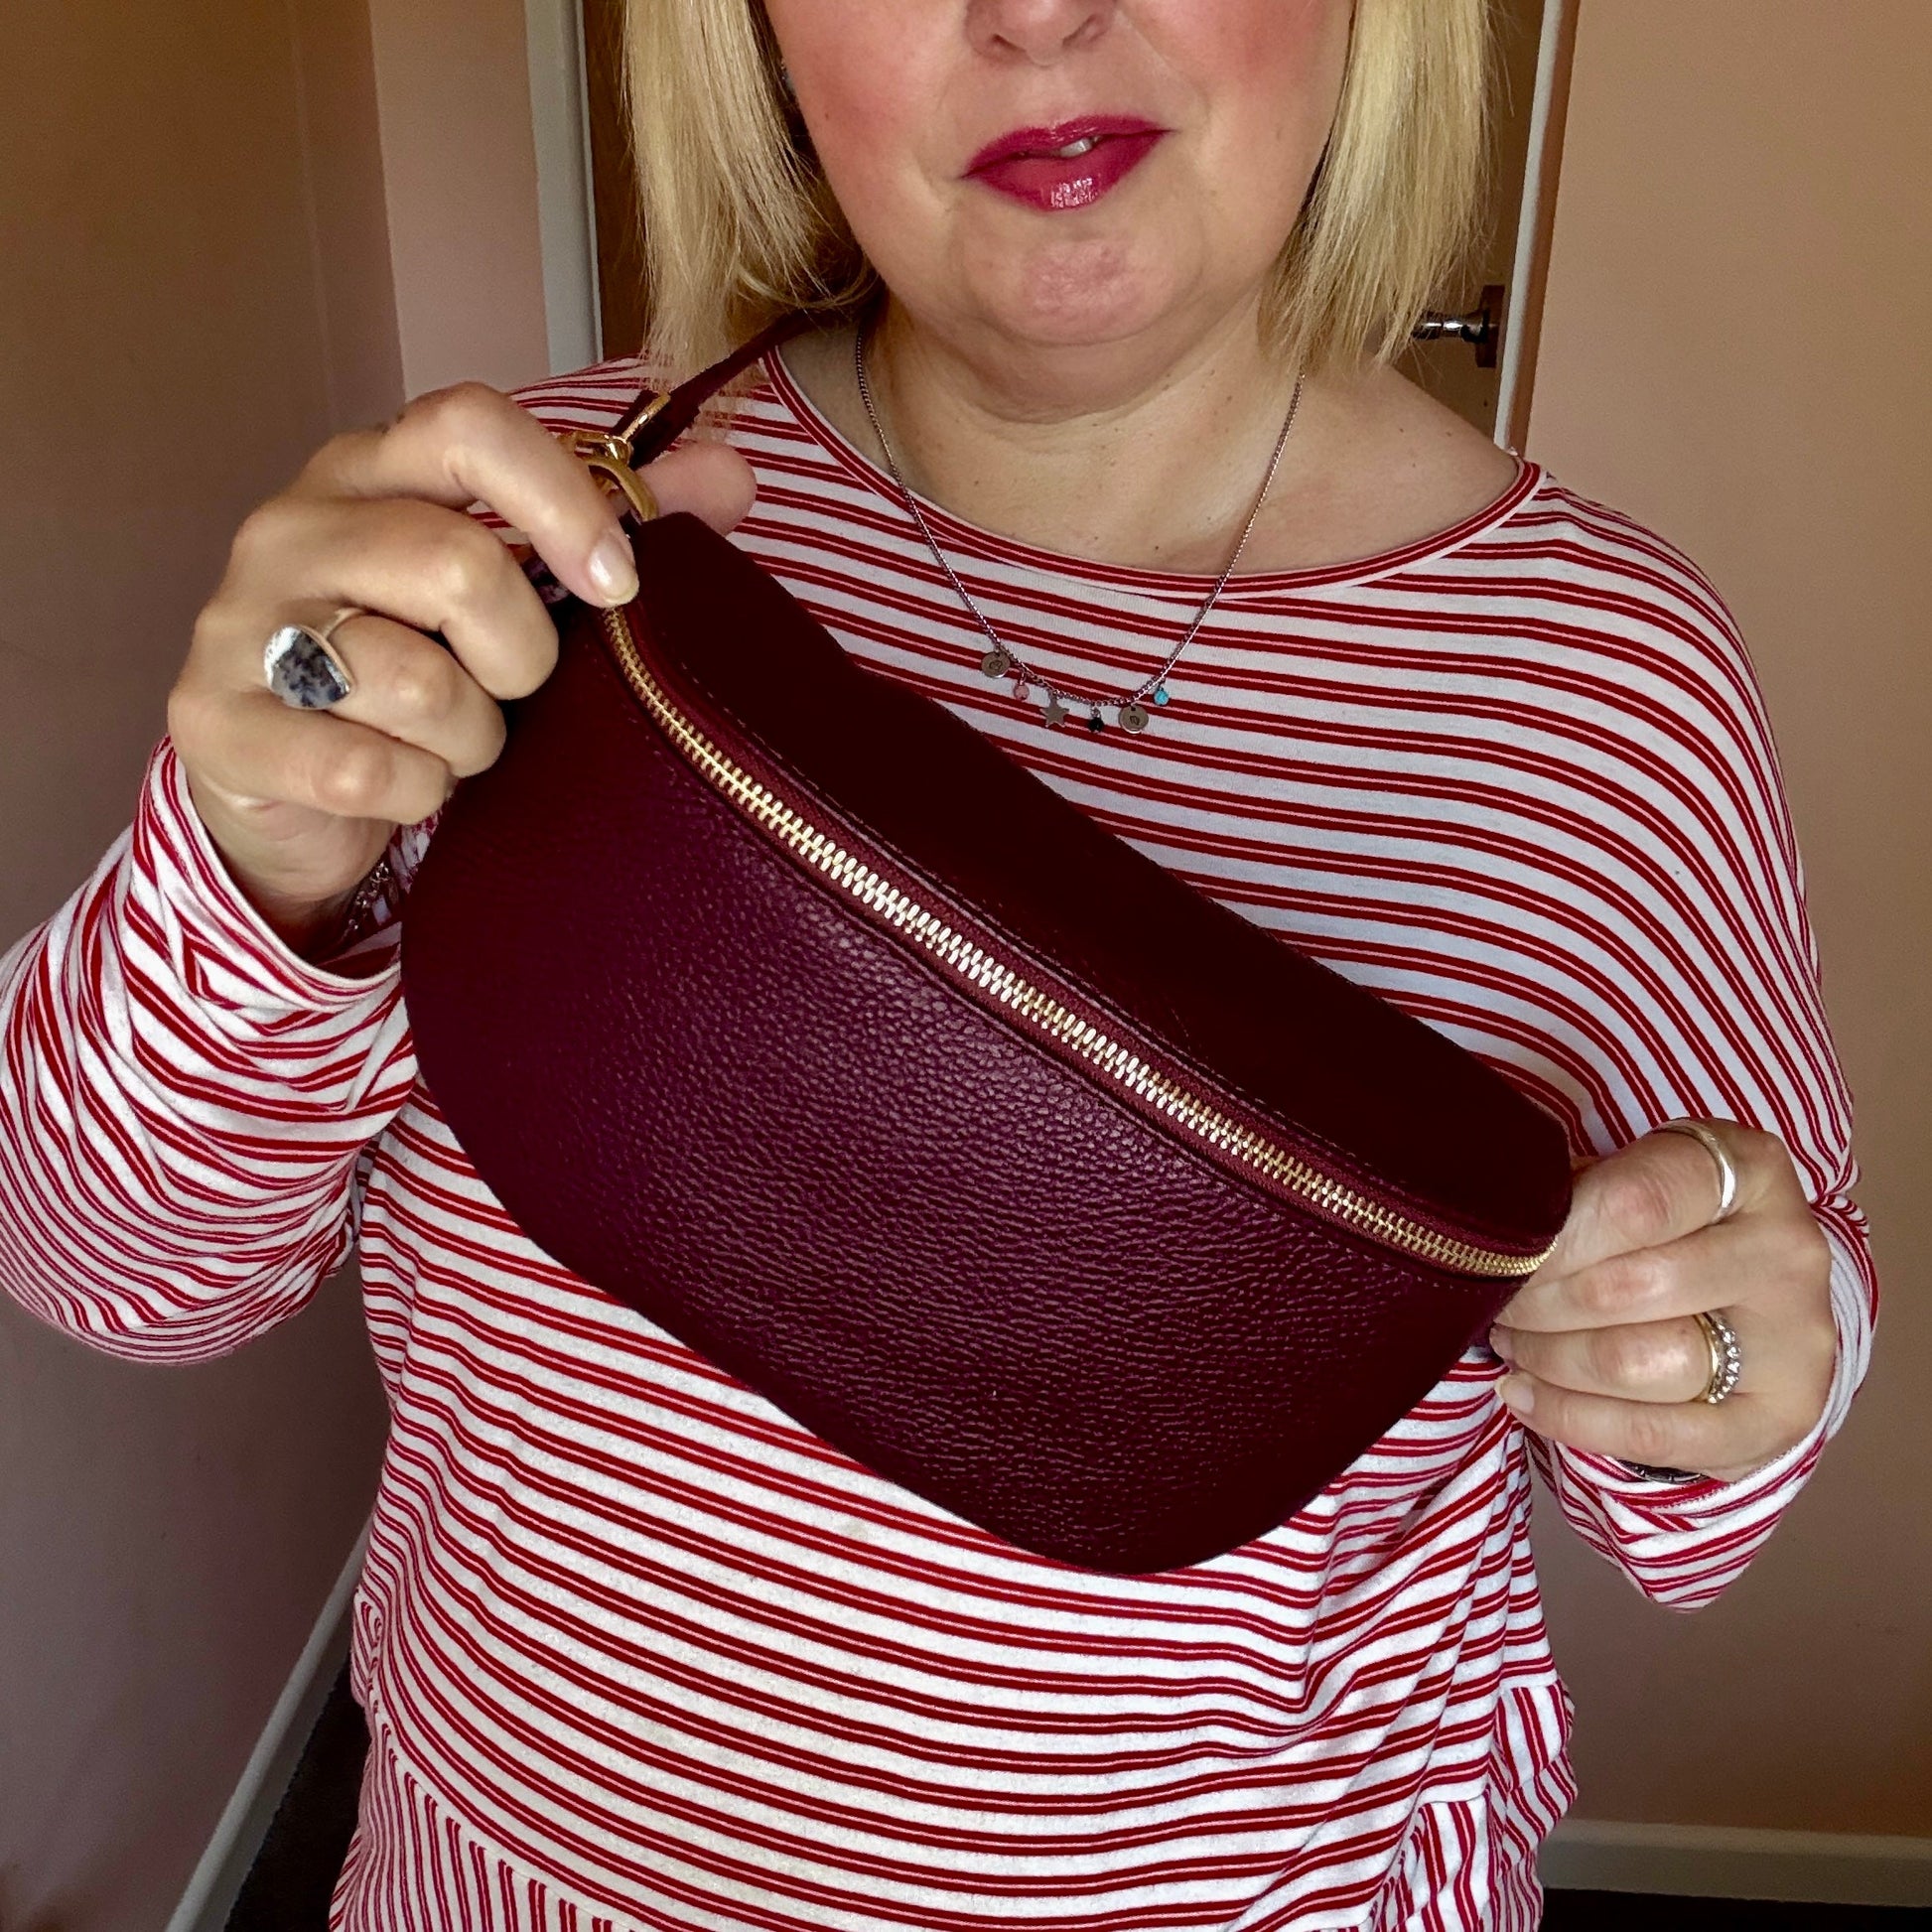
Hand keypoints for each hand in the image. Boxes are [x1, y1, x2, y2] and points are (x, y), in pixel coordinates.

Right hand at [168, 382, 755, 954]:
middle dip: (521, 657)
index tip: (618, 584)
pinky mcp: (215, 721)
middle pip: (456, 565)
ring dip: (470, 738)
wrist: (291, 792)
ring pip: (415, 680)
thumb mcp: (517, 591)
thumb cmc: (421, 670)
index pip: (469, 425)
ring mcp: (240, 621)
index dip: (564, 499)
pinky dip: (415, 794)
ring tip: (455, 744)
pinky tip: (407, 789)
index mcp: (370, 470)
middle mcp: (292, 526)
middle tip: (515, 693)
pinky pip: (364, 768)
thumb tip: (732, 477)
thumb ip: (618, 525)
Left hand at [1490, 1122, 1835, 1482]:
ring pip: (1638, 1362)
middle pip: (1630, 1289)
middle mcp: (1788, 1250)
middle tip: (1497, 1301)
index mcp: (1748, 1170)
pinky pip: (1657, 1436)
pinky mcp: (1780, 1420)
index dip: (1552, 1239)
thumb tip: (1503, 1232)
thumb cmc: (1668, 1223)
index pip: (1636, 1203)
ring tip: (1511, 1341)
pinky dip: (1571, 1418)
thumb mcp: (1633, 1177)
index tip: (1501, 1256)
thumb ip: (1580, 1193)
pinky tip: (1523, 1394)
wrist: (1755, 1298)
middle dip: (1538, 1303)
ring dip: (1549, 1358)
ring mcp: (1795, 1341)